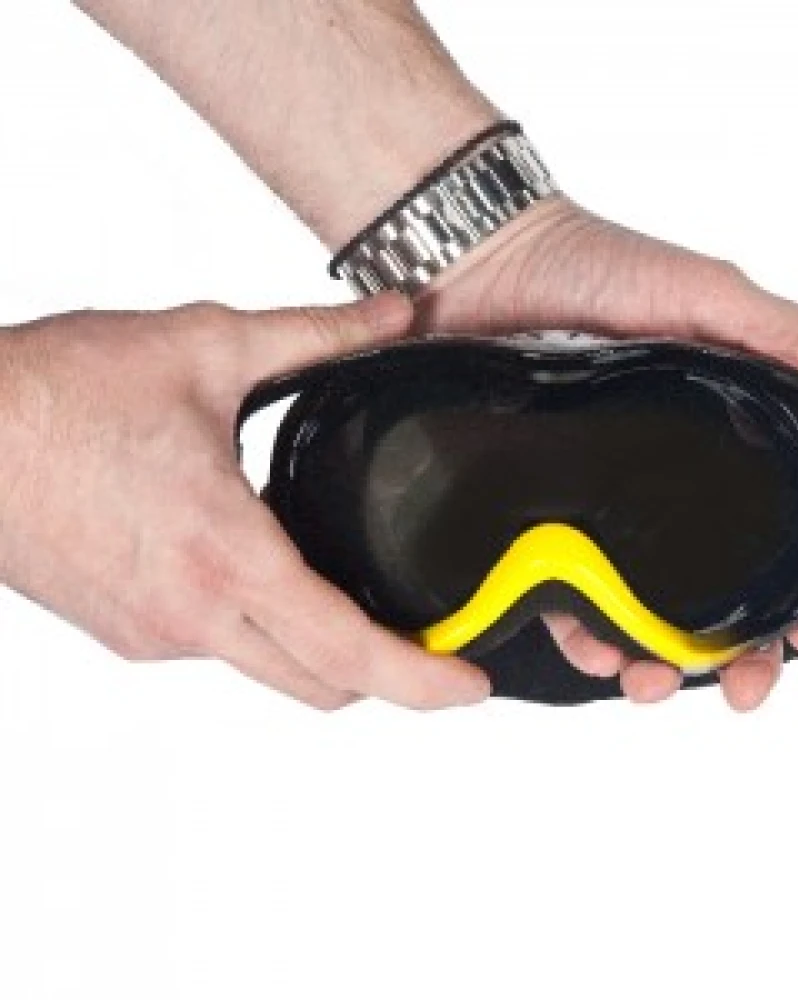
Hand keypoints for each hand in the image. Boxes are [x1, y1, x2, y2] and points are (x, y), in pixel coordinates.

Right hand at [0, 295, 489, 710]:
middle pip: (322, 687)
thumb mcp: (209, 348)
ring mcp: (156, 634)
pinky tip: (271, 578)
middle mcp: (195, 615)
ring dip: (324, 653)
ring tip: (359, 605)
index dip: (424, 682)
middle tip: (432, 644)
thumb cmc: (59, 393)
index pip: (350, 651)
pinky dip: (264, 630)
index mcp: (230, 555)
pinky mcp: (126, 632)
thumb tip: (394, 314)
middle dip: (389, 679)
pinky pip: (219, 648)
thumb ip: (318, 334)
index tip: (470, 687)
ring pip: (269, 671)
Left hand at [415, 196, 797, 710]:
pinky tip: (589, 650)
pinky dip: (581, 630)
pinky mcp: (537, 510)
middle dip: (738, 651)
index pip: (786, 530)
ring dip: (657, 657)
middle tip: (742, 688)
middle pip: (720, 587)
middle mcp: (667, 480)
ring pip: (643, 604)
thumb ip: (791, 340)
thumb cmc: (593, 265)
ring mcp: (601, 501)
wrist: (480, 259)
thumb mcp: (702, 297)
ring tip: (650, 681)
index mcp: (724, 439)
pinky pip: (565, 589)